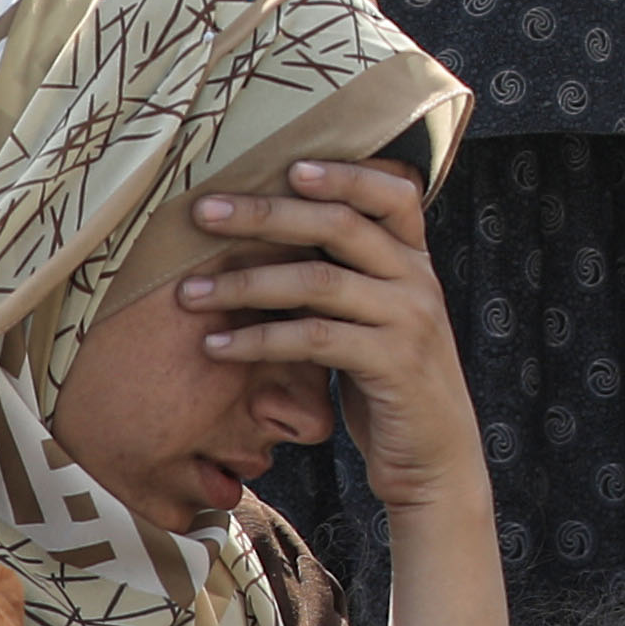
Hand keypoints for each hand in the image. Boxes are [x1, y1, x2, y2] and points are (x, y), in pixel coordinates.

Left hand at [180, 159, 485, 528]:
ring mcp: (410, 320)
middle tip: (202, 212)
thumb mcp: (374, 321)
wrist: (435, 459)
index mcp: (416, 261)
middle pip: (340, 224)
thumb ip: (344, 279)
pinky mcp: (393, 364)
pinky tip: (217, 346)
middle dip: (265, 214)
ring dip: (245, 283)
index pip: (393, 194)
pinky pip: (314, 338)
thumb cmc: (388, 385)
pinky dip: (258, 340)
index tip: (286, 166)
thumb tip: (266, 241)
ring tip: (189, 294)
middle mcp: (419, 280)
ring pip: (319, 281)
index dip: (344, 174)